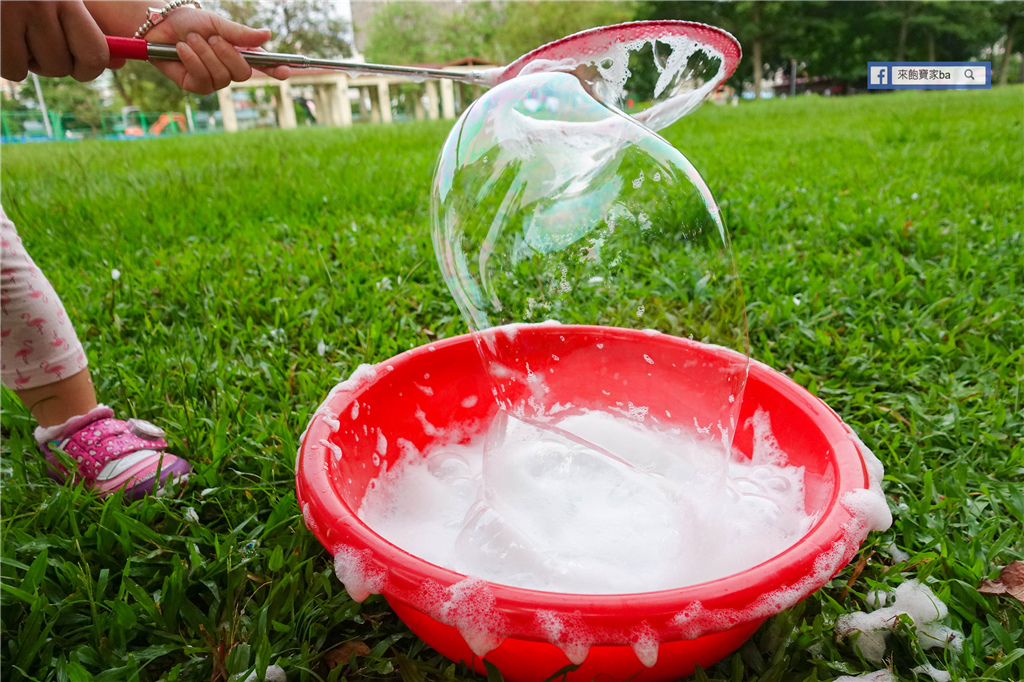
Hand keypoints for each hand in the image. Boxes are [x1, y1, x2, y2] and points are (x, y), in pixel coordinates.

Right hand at [0, 1, 123, 81]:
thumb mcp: (61, 0)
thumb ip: (88, 28)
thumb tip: (121, 62)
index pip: (95, 53)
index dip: (88, 69)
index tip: (78, 65)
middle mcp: (42, 2)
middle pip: (61, 66)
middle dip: (48, 63)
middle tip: (33, 41)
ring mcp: (12, 9)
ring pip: (33, 69)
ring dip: (24, 60)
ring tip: (13, 32)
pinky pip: (10, 68)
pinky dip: (5, 62)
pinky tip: (1, 36)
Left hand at [144, 7, 288, 94]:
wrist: (159, 25)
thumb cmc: (189, 22)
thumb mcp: (217, 23)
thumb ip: (241, 34)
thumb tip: (268, 35)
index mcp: (239, 52)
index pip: (263, 64)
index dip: (276, 69)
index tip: (286, 71)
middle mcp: (229, 69)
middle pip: (242, 74)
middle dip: (227, 54)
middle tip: (211, 37)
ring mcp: (214, 80)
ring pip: (221, 76)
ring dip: (204, 54)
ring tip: (190, 39)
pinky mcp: (196, 86)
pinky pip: (202, 78)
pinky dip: (192, 61)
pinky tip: (181, 49)